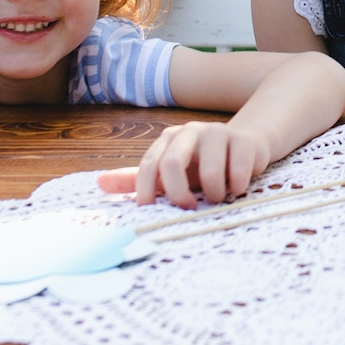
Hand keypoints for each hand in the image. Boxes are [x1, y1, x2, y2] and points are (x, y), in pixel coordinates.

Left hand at [98, 121, 272, 206]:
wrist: (245, 146)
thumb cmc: (201, 165)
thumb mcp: (169, 174)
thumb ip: (136, 179)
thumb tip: (99, 183)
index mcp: (168, 140)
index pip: (148, 165)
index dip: (147, 192)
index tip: (153, 212)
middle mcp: (190, 132)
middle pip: (172, 163)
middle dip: (178, 194)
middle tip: (189, 209)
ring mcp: (218, 132)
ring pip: (209, 171)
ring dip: (214, 193)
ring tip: (218, 198)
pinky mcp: (244, 140)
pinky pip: (238, 169)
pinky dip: (236, 186)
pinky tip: (237, 187)